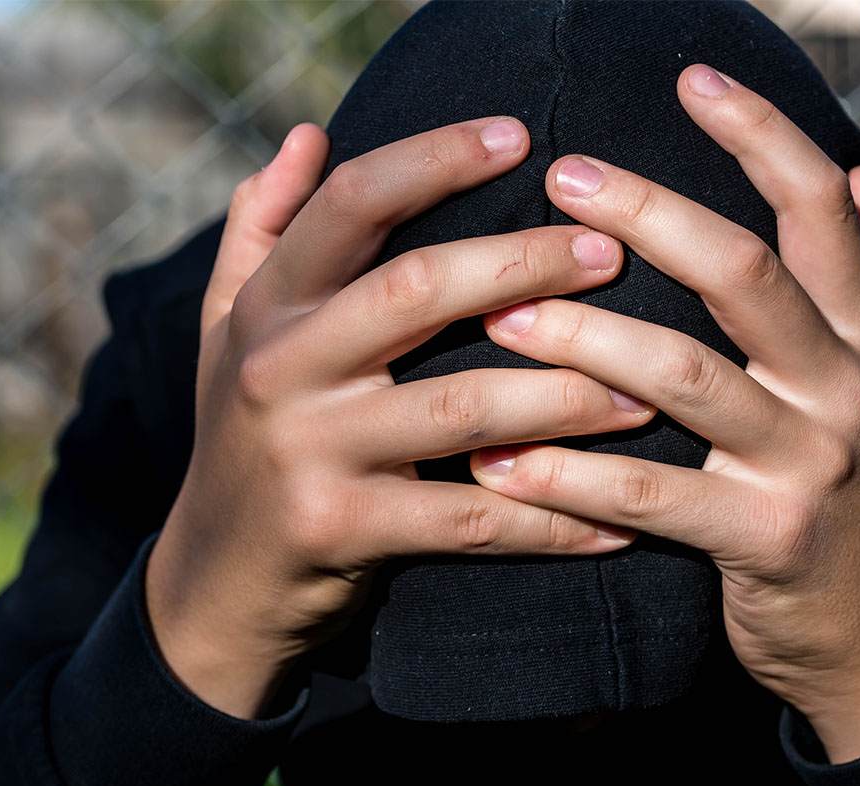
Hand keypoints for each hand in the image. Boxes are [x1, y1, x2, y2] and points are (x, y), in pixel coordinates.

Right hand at [147, 118, 649, 718]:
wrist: (216, 577)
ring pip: (462, 408)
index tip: (520, 135)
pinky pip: (471, 521)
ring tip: (642, 391)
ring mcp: (308, 450)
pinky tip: (618, 522)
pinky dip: (551, 521)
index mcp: (268, 304)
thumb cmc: (244, 432)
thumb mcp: (228, 328)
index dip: (434, 158)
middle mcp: (280, 365)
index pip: (351, 203)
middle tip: (612, 255)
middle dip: (525, 264)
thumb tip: (306, 134)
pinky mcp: (341, 529)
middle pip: (416, 289)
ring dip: (566, 398)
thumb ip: (262, 230)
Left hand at [471, 67, 859, 762]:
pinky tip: (498, 461)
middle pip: (743, 273)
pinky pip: (651, 497)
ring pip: (685, 377)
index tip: (691, 76)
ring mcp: (810, 464)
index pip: (818, 210)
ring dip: (582, 340)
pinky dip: (569, 476)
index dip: (760, 134)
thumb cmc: (856, 486)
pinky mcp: (764, 540)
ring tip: (498, 316)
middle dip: (649, 216)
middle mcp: (848, 385)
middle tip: (562, 178)